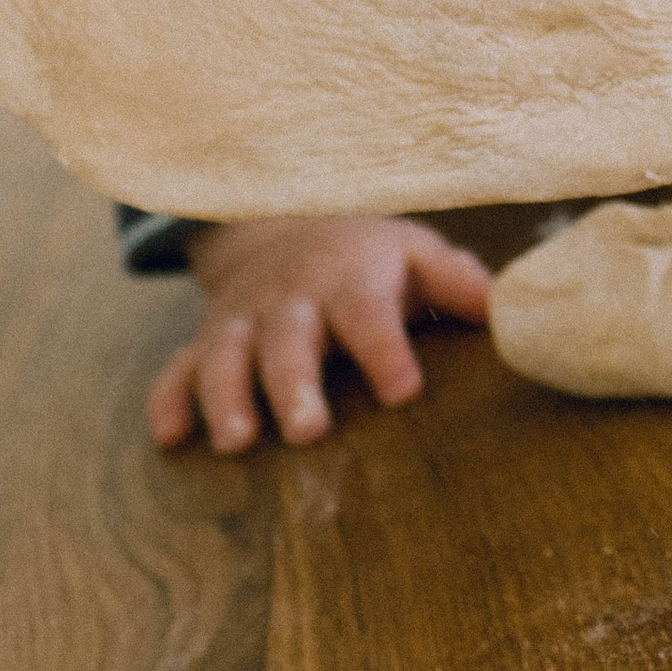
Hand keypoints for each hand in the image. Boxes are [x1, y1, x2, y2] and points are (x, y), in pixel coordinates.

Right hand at [147, 212, 492, 453]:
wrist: (292, 227)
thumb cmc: (373, 262)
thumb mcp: (417, 255)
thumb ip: (457, 282)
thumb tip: (502, 309)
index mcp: (351, 279)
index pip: (369, 314)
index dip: (386, 350)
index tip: (405, 391)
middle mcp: (292, 298)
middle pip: (289, 337)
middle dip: (293, 382)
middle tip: (307, 431)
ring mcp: (243, 318)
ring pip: (227, 354)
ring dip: (226, 395)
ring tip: (236, 442)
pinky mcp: (208, 339)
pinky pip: (179, 367)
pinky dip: (170, 400)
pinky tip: (169, 439)